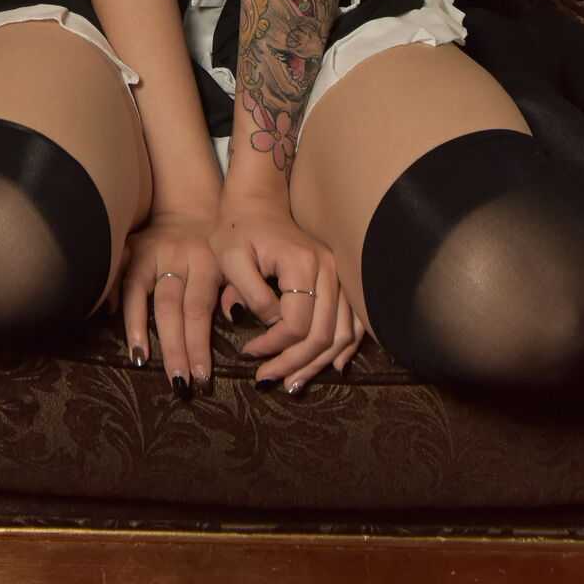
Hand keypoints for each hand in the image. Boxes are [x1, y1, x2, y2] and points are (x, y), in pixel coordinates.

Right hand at [116, 208, 223, 389]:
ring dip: (142, 333)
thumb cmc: (215, 245)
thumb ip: (232, 291)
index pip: (199, 309)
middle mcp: (179, 257)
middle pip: (172, 308)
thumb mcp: (232, 262)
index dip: (198, 345)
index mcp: (207, 262)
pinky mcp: (133, 250)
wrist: (188, 202)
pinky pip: (124, 281)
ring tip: (141, 364)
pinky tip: (119, 329)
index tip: (201, 378)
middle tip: (178, 384)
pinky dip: (121, 306)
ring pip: (144, 295)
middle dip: (174, 349)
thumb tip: (232, 318)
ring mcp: (153, 252)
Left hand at [210, 184, 362, 392]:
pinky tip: (331, 367)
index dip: (273, 346)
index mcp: (302, 264)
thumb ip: (251, 294)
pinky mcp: (340, 279)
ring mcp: (339, 274)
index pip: (296, 323)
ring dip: (318, 363)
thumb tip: (272, 325)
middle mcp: (330, 270)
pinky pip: (354, 322)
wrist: (256, 201)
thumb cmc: (237, 230)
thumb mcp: (230, 258)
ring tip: (292, 382)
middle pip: (323, 334)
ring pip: (342, 333)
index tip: (248, 352)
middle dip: (295, 363)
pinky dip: (344, 347)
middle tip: (266, 380)